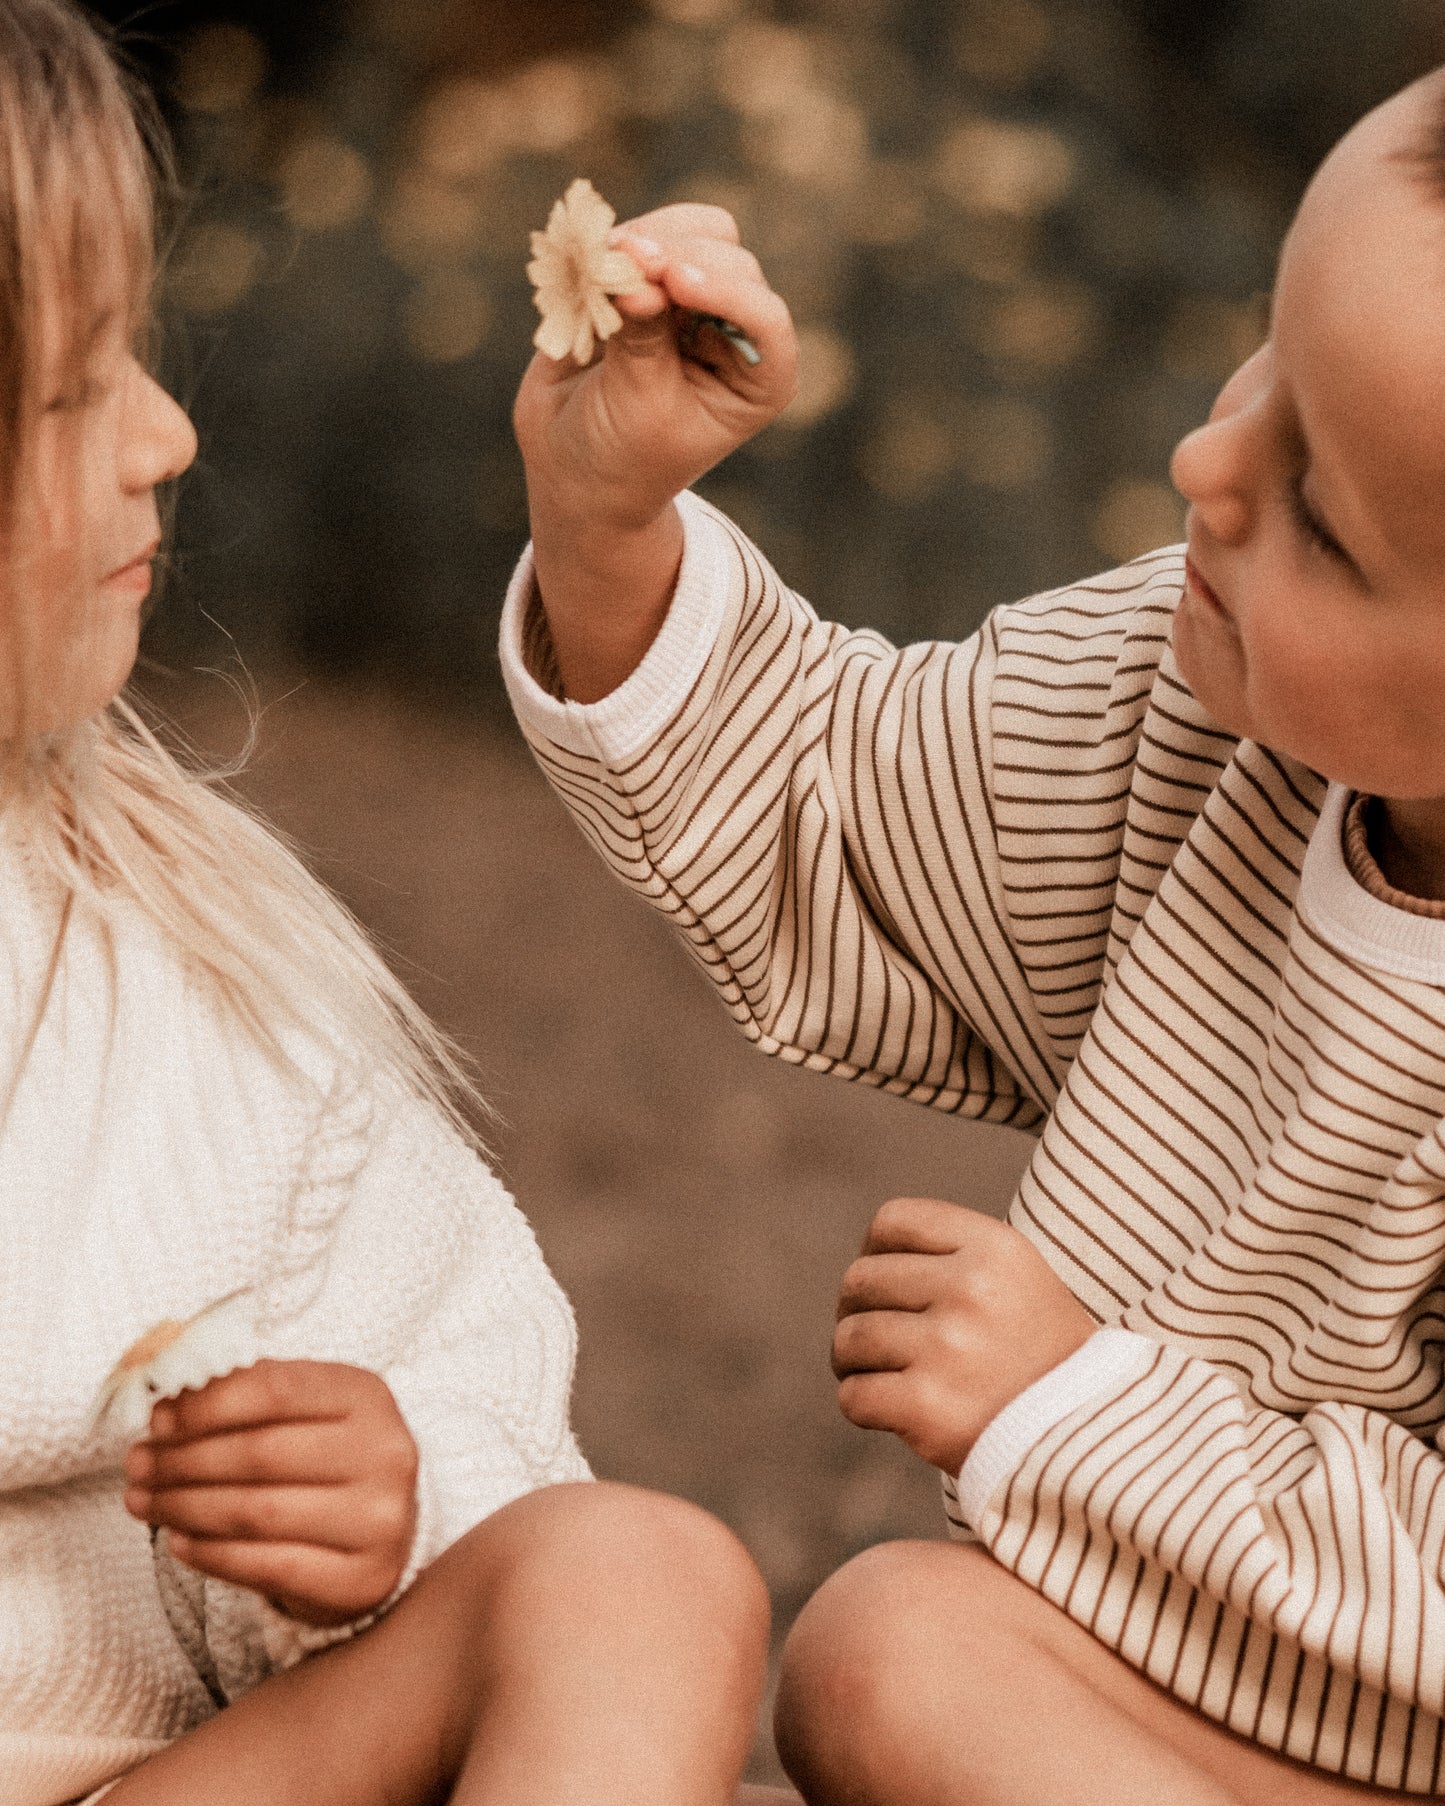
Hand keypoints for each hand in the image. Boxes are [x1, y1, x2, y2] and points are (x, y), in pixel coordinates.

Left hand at [124, 1360, 418, 1627]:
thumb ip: (250, 1395)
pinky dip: (212, 1555)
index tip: (159, 1419)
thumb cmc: (327, 1460)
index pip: (277, 1390)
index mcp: (368, 1396)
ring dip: (184, 1507)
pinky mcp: (362, 1579)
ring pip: (258, 1513)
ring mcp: (379, 1520)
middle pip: (261, 1453)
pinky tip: (178, 1542)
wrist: (385, 1534)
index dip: (208, 1404)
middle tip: (137, 1465)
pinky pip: (269, 1568)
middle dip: (184, 1460)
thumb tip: (169, 1400)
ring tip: (144, 1501)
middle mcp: (385, 1453)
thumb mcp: (306, 1411)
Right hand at [514, 202, 797, 537]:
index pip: (764, 316)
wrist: (573, 467)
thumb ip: (641, 336)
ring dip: (644, 238)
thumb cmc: (620, 457)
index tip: (672, 281)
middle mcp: (736, 332)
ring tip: (598, 264)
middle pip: (727, 260)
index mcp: (757, 379)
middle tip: (618, 262)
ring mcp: (696, 301)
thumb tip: (635, 266)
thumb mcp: (636, 404)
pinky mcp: (652, 282)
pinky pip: (646, 234)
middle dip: (673, 258)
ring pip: (692, 232)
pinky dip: (616, 241)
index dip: (722, 288)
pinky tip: (587, 260)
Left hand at [832, 1198, 1096, 1473]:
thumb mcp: (1018, 1281)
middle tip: (875, 1339)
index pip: (892, 1221)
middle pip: (861, 1279)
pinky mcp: (927, 1407)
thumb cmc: (1041, 1359)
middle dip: (856, 1310)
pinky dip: (861, 1404)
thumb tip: (864, 1261)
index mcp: (995, 1249)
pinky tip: (889, 1411)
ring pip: (850, 1337)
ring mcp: (948, 1349)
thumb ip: (951, 1259)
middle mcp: (971, 1290)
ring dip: (850, 1360)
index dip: (874, 1252)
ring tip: (877, 1374)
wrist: (1091, 1445)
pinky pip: (853, 1395)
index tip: (888, 1286)